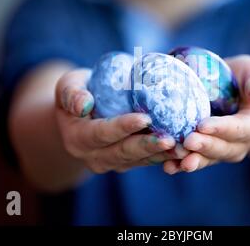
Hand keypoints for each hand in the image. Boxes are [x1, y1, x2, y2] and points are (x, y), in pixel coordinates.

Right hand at [54, 68, 186, 173]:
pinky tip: (182, 150)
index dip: (123, 127)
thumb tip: (83, 104)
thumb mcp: (67, 85)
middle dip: (148, 146)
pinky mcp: (126, 163)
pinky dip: (164, 156)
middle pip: (123, 152)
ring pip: (138, 160)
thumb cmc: (77, 91)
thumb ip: (71, 93)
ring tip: (182, 148)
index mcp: (77, 138)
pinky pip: (146, 161)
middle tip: (170, 139)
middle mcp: (93, 156)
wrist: (80, 114)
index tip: (145, 118)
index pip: (102, 133)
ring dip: (161, 155)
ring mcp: (111, 163)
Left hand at [163, 55, 249, 173]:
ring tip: (175, 162)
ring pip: (207, 159)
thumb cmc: (245, 77)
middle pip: (223, 149)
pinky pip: (194, 161)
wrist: (234, 92)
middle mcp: (240, 143)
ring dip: (191, 161)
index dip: (222, 129)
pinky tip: (167, 166)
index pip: (240, 129)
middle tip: (187, 141)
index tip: (203, 125)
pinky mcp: (206, 153)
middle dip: (204, 146)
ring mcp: (222, 151)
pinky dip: (179, 165)